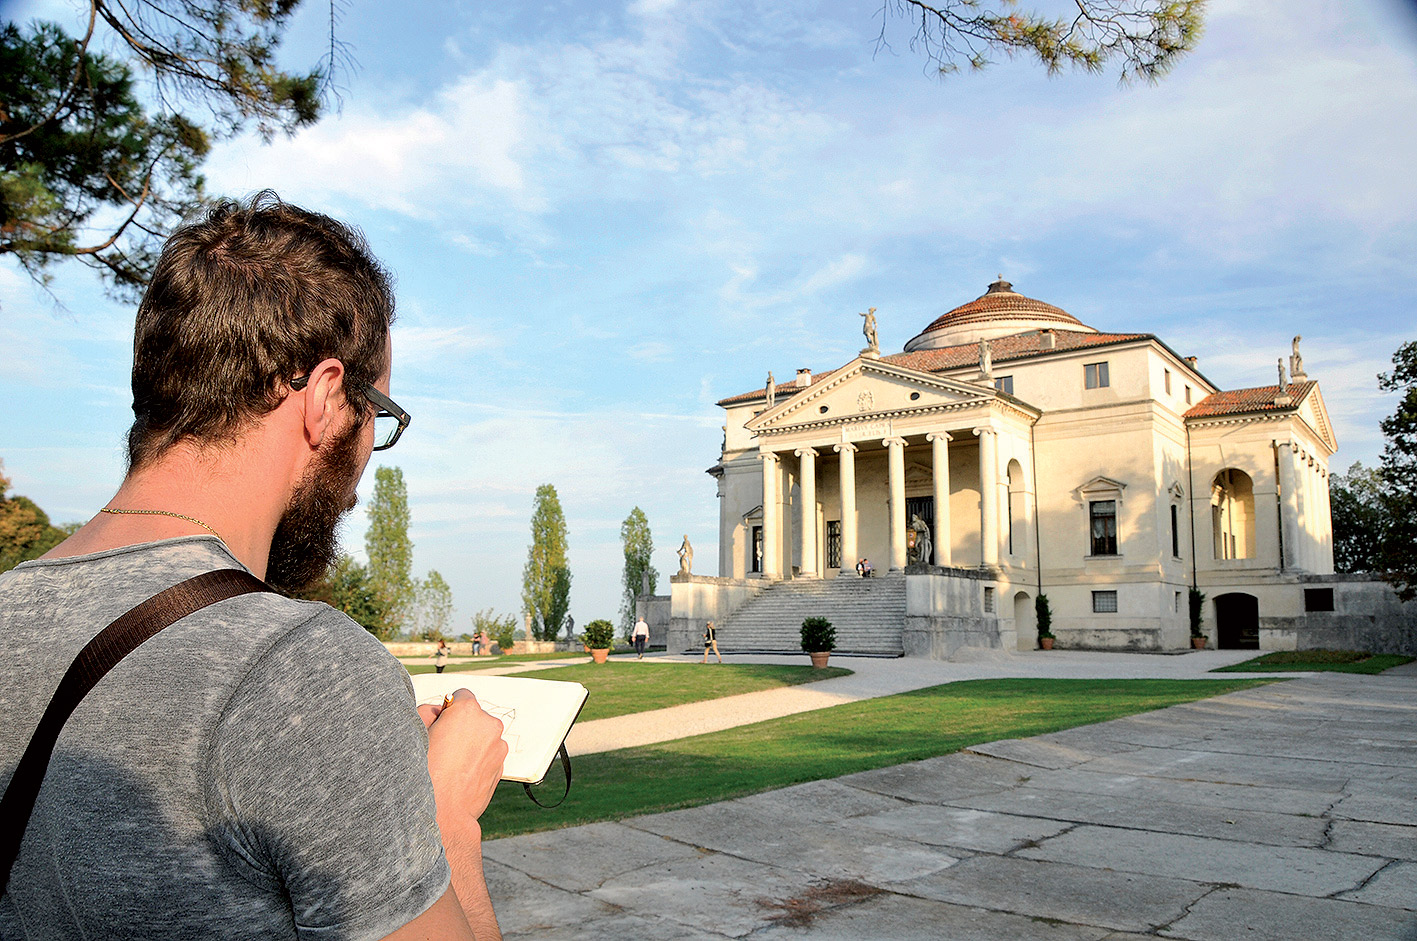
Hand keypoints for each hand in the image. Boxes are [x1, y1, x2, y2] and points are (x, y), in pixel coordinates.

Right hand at [422, 689, 507, 825]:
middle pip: (475, 716)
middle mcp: (489, 724)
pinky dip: (478, 759)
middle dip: (462, 726)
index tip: (440, 724)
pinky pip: (488, 754)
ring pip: (483, 736)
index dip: (449, 709)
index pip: (462, 695)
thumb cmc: (426, 771)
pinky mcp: (502, 765)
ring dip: (472, 743)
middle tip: (443, 746)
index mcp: (468, 711)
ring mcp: (499, 746)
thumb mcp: (417, 732)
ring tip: (451, 764)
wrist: (444, 811)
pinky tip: (461, 775)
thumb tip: (439, 710)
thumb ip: (428, 712)